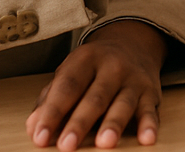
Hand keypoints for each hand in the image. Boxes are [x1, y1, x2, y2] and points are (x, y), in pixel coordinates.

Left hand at [24, 20, 165, 149]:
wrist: (134, 43)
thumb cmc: (94, 67)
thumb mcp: (70, 73)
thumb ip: (51, 99)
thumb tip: (33, 126)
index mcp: (85, 59)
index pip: (67, 87)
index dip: (52, 112)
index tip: (40, 136)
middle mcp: (111, 67)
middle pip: (95, 97)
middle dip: (80, 122)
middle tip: (67, 145)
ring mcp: (133, 79)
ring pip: (123, 103)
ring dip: (114, 124)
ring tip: (104, 143)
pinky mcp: (150, 93)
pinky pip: (150, 110)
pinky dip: (149, 125)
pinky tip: (147, 139)